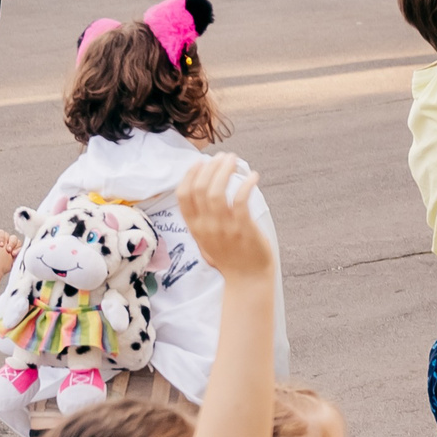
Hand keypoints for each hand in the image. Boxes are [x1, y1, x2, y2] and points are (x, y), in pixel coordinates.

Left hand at [0, 232, 16, 284]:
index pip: (2, 233)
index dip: (2, 237)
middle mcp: (4, 243)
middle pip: (11, 237)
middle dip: (11, 242)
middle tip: (7, 249)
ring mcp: (10, 248)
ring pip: (17, 243)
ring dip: (16, 246)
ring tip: (12, 253)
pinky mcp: (14, 254)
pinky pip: (20, 250)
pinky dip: (19, 251)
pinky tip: (15, 255)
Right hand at [176, 155, 273, 285]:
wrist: (247, 279)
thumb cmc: (229, 257)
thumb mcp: (206, 239)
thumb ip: (202, 219)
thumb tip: (206, 191)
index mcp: (195, 227)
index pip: (183, 195)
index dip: (190, 175)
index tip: (201, 162)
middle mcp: (206, 226)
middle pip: (200, 188)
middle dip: (211, 167)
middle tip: (224, 156)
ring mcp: (223, 227)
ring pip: (216, 191)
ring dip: (225, 170)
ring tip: (235, 160)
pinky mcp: (243, 228)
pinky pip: (240, 200)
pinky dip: (245, 184)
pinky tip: (253, 176)